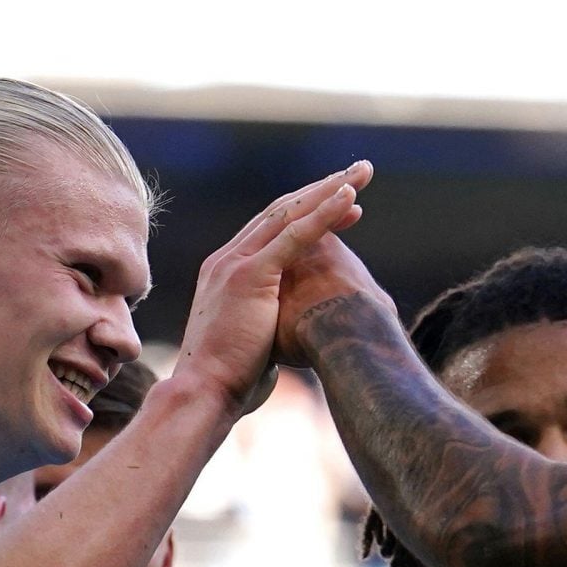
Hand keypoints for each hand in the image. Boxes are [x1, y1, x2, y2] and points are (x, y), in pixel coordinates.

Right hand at [173, 164, 371, 416]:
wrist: (204, 393)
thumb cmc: (230, 381)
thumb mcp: (251, 341)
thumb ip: (265, 325)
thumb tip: (287, 337)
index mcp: (226, 271)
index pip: (272, 228)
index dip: (310, 212)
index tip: (345, 207)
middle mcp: (227, 258)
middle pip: (281, 210)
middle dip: (322, 189)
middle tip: (359, 172)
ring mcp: (235, 263)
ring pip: (289, 213)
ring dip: (328, 191)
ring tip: (361, 174)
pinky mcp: (249, 275)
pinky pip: (294, 235)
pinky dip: (324, 215)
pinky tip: (350, 199)